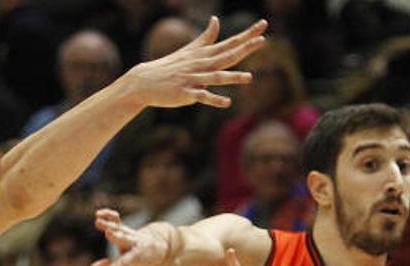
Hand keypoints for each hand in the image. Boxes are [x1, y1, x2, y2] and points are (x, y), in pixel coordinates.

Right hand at [89, 208, 171, 265]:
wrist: (156, 249)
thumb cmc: (139, 263)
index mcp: (138, 259)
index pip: (128, 262)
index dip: (120, 265)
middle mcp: (135, 244)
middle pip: (125, 240)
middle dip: (118, 237)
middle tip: (108, 233)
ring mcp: (130, 235)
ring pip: (119, 229)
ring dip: (109, 225)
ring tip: (97, 222)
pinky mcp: (124, 228)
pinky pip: (116, 220)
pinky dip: (108, 215)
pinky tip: (98, 213)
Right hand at [121, 16, 266, 108]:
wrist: (146, 80)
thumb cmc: (170, 65)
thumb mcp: (191, 49)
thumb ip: (207, 36)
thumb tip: (215, 19)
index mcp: (205, 54)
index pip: (231, 42)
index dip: (247, 35)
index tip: (263, 25)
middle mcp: (202, 64)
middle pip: (227, 55)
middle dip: (245, 48)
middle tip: (262, 40)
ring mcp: (194, 78)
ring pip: (217, 77)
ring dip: (232, 77)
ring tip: (249, 78)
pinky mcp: (187, 93)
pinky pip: (203, 96)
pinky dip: (214, 99)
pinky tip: (227, 103)